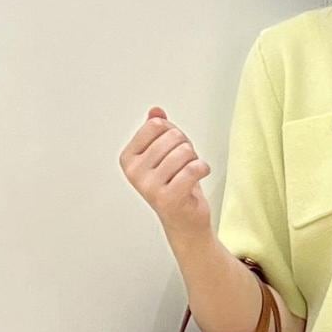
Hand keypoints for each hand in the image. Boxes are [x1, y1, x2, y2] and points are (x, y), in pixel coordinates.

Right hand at [118, 106, 211, 237]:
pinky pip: (193, 169)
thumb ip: (157, 130)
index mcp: (128, 158)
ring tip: (190, 172)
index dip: (172, 132)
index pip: (155, 125)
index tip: (173, 148)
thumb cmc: (175, 185)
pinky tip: (200, 175)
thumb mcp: (164, 153)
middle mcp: (134, 172)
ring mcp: (149, 186)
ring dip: (194, 159)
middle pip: (172, 137)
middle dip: (186, 146)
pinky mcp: (168, 198)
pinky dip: (203, 168)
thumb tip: (156, 110)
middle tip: (184, 163)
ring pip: (184, 152)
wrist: (184, 221)